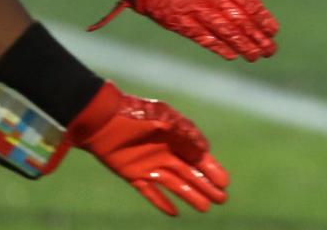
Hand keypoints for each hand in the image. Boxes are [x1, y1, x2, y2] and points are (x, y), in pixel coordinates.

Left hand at [61, 81, 228, 215]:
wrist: (101, 119)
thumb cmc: (135, 114)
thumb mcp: (163, 117)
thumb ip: (185, 131)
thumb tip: (205, 148)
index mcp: (174, 137)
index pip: (198, 156)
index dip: (211, 168)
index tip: (224, 182)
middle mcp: (165, 152)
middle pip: (190, 173)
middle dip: (206, 185)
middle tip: (221, 199)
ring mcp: (149, 165)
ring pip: (175, 184)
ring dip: (190, 195)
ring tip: (205, 208)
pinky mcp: (133, 175)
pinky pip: (150, 192)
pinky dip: (162, 202)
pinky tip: (174, 213)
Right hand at [84, 0, 278, 60]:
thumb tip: (254, 5)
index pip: (247, 1)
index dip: (262, 18)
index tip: (273, 30)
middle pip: (239, 20)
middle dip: (257, 37)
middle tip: (270, 49)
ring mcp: (195, 9)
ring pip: (225, 32)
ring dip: (243, 46)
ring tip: (256, 56)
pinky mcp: (181, 23)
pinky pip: (205, 38)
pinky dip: (220, 48)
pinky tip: (232, 55)